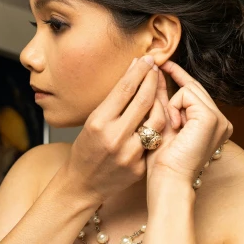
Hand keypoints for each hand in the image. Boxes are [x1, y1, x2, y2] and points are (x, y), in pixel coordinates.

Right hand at [65, 56, 165, 201]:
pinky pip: (155, 141)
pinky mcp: (140, 167)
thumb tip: (132, 74)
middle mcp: (114, 137)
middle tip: (156, 67)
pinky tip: (156, 117)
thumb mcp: (92, 121)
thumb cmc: (86, 149)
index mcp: (99, 122)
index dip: (139, 70)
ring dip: (160, 102)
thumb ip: (113, 101)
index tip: (147, 59)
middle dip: (152, 79)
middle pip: (143, 100)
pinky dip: (156, 128)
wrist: (83, 184)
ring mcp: (129, 153)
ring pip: (156, 120)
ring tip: (159, 92)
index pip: (125, 89)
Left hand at [145, 61, 232, 188]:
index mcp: (214, 126)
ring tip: (171, 126)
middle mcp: (222, 122)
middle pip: (194, 88)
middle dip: (174, 78)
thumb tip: (155, 74)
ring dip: (172, 104)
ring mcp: (219, 119)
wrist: (168, 181)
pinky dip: (174, 107)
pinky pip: (186, 94)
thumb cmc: (163, 161)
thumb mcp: (163, 123)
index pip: (196, 94)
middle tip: (157, 64)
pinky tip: (175, 126)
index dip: (179, 78)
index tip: (163, 65)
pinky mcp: (210, 118)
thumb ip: (162, 99)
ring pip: (190, 90)